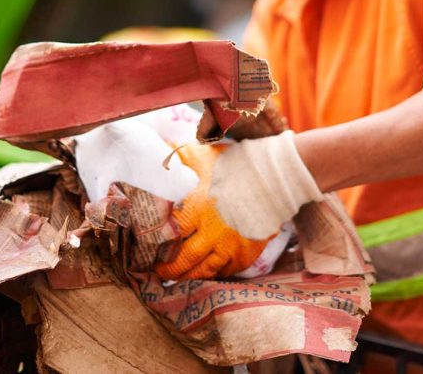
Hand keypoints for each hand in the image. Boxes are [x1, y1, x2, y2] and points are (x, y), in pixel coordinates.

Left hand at [154, 132, 323, 279]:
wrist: (276, 178)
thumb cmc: (235, 165)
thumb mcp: (203, 156)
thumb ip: (178, 157)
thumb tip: (158, 146)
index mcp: (197, 209)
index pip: (168, 236)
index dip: (155, 245)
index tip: (146, 248)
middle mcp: (212, 233)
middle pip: (182, 261)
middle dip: (167, 268)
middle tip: (157, 269)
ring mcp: (231, 247)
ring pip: (203, 272)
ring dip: (187, 276)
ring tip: (177, 276)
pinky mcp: (246, 254)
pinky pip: (225, 272)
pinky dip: (212, 273)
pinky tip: (204, 271)